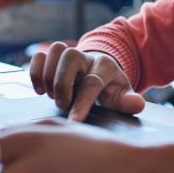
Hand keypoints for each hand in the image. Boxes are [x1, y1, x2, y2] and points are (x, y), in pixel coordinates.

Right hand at [30, 42, 144, 120]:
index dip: (82, 103)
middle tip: (63, 104)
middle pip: (71, 56)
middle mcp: (87, 57)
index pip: (92, 82)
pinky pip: (40, 55)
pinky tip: (40, 89)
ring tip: (53, 95)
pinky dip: (36, 71)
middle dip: (63, 83)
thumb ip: (128, 101)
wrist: (100, 72)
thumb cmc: (110, 88)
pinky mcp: (54, 58)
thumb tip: (138, 105)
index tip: (73, 122)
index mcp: (105, 67)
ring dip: (48, 75)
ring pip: (56, 50)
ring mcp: (69, 55)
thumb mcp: (121, 96)